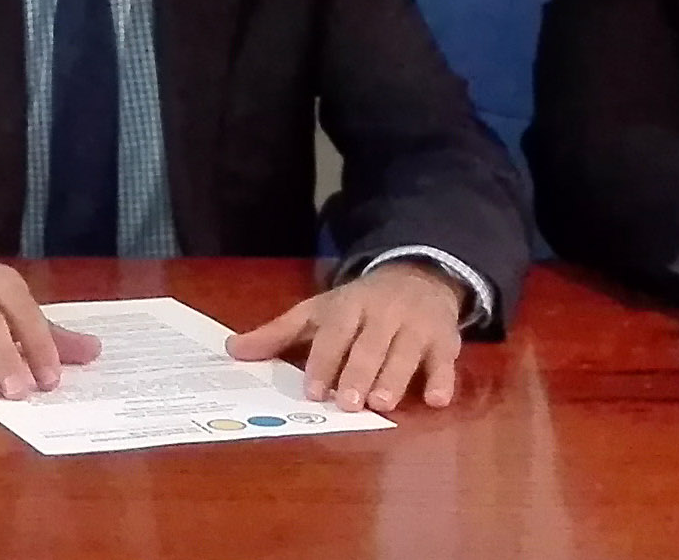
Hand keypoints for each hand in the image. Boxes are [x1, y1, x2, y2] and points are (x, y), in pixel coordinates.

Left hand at [226, 260, 469, 411]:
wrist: (419, 276)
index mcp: (349, 306)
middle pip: (369, 345)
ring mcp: (417, 327)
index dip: (323, 361)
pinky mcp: (445, 340)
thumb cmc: (360, 305)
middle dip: (358, 373)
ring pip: (405, 353)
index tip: (312, 390)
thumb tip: (233, 351)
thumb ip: (279, 334)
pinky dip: (442, 379)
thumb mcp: (319, 312)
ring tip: (381, 403)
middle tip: (347, 403)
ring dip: (394, 378)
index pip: (334, 334)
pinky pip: (445, 361)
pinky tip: (435, 399)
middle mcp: (384, 314)